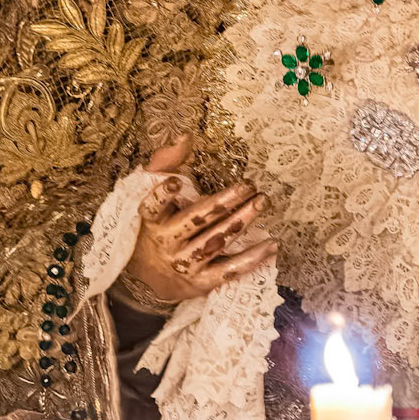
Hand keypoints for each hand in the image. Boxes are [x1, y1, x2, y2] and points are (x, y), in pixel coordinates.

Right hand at [124, 136, 277, 305]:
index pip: (152, 208)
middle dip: (223, 202)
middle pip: (196, 221)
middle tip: (249, 185)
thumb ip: (167, 164)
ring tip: (262, 202)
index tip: (175, 183)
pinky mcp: (201, 282)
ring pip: (215, 242)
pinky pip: (228, 270)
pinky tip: (271, 244)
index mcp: (152, 221)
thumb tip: (186, 136)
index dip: (161, 196)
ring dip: (241, 222)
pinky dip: (251, 258)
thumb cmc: (155, 227)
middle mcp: (167, 244)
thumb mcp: (154, 196)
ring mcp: (184, 265)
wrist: (147, 281)